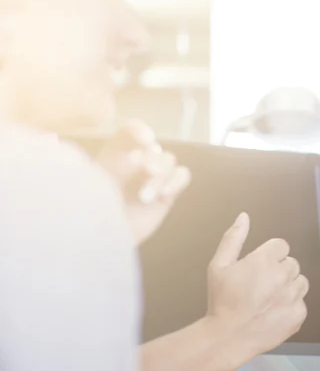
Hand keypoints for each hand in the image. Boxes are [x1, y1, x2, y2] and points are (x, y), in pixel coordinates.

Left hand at [96, 120, 190, 244]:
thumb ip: (96, 170)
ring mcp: (153, 177)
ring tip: (144, 198)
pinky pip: (182, 175)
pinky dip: (176, 181)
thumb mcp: (87, 186)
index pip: (131, 131)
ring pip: (169, 160)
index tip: (145, 141)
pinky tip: (164, 195)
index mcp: (115, 154)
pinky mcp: (168, 193)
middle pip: (154, 148)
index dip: (140, 131)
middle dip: (153, 159)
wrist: (102, 239)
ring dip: (160, 176)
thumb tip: (107, 156)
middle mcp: (136, 162)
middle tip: (148, 170)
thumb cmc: (89, 211)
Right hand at [206, 213, 308, 356]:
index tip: (259, 268)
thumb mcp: (218, 266)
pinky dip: (291, 306)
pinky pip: (301, 303)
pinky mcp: (298, 314)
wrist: (228, 337)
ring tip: (267, 298)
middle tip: (259, 286)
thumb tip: (244, 217)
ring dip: (288, 286)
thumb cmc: (221, 301)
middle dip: (278, 270)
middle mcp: (283, 276)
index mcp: (265, 260)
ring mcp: (293, 296)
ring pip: (301, 282)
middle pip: (291, 263)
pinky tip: (272, 312)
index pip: (282, 245)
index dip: (270, 255)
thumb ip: (233, 238)